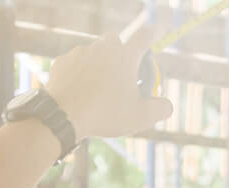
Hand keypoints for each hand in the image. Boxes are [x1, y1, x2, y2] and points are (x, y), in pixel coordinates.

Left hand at [44, 27, 173, 139]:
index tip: (158, 29)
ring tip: (97, 91)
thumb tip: (166, 105)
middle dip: (120, 52)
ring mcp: (80, 52)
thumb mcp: (140, 117)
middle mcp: (103, 48)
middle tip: (120, 74)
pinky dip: (79, 74)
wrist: (62, 116)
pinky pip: (75, 63)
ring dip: (98, 65)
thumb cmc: (105, 115)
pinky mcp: (62, 61)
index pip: (145, 36)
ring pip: (93, 52)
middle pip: (116, 40)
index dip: (154, 32)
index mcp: (125, 57)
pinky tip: (79, 92)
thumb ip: (161, 109)